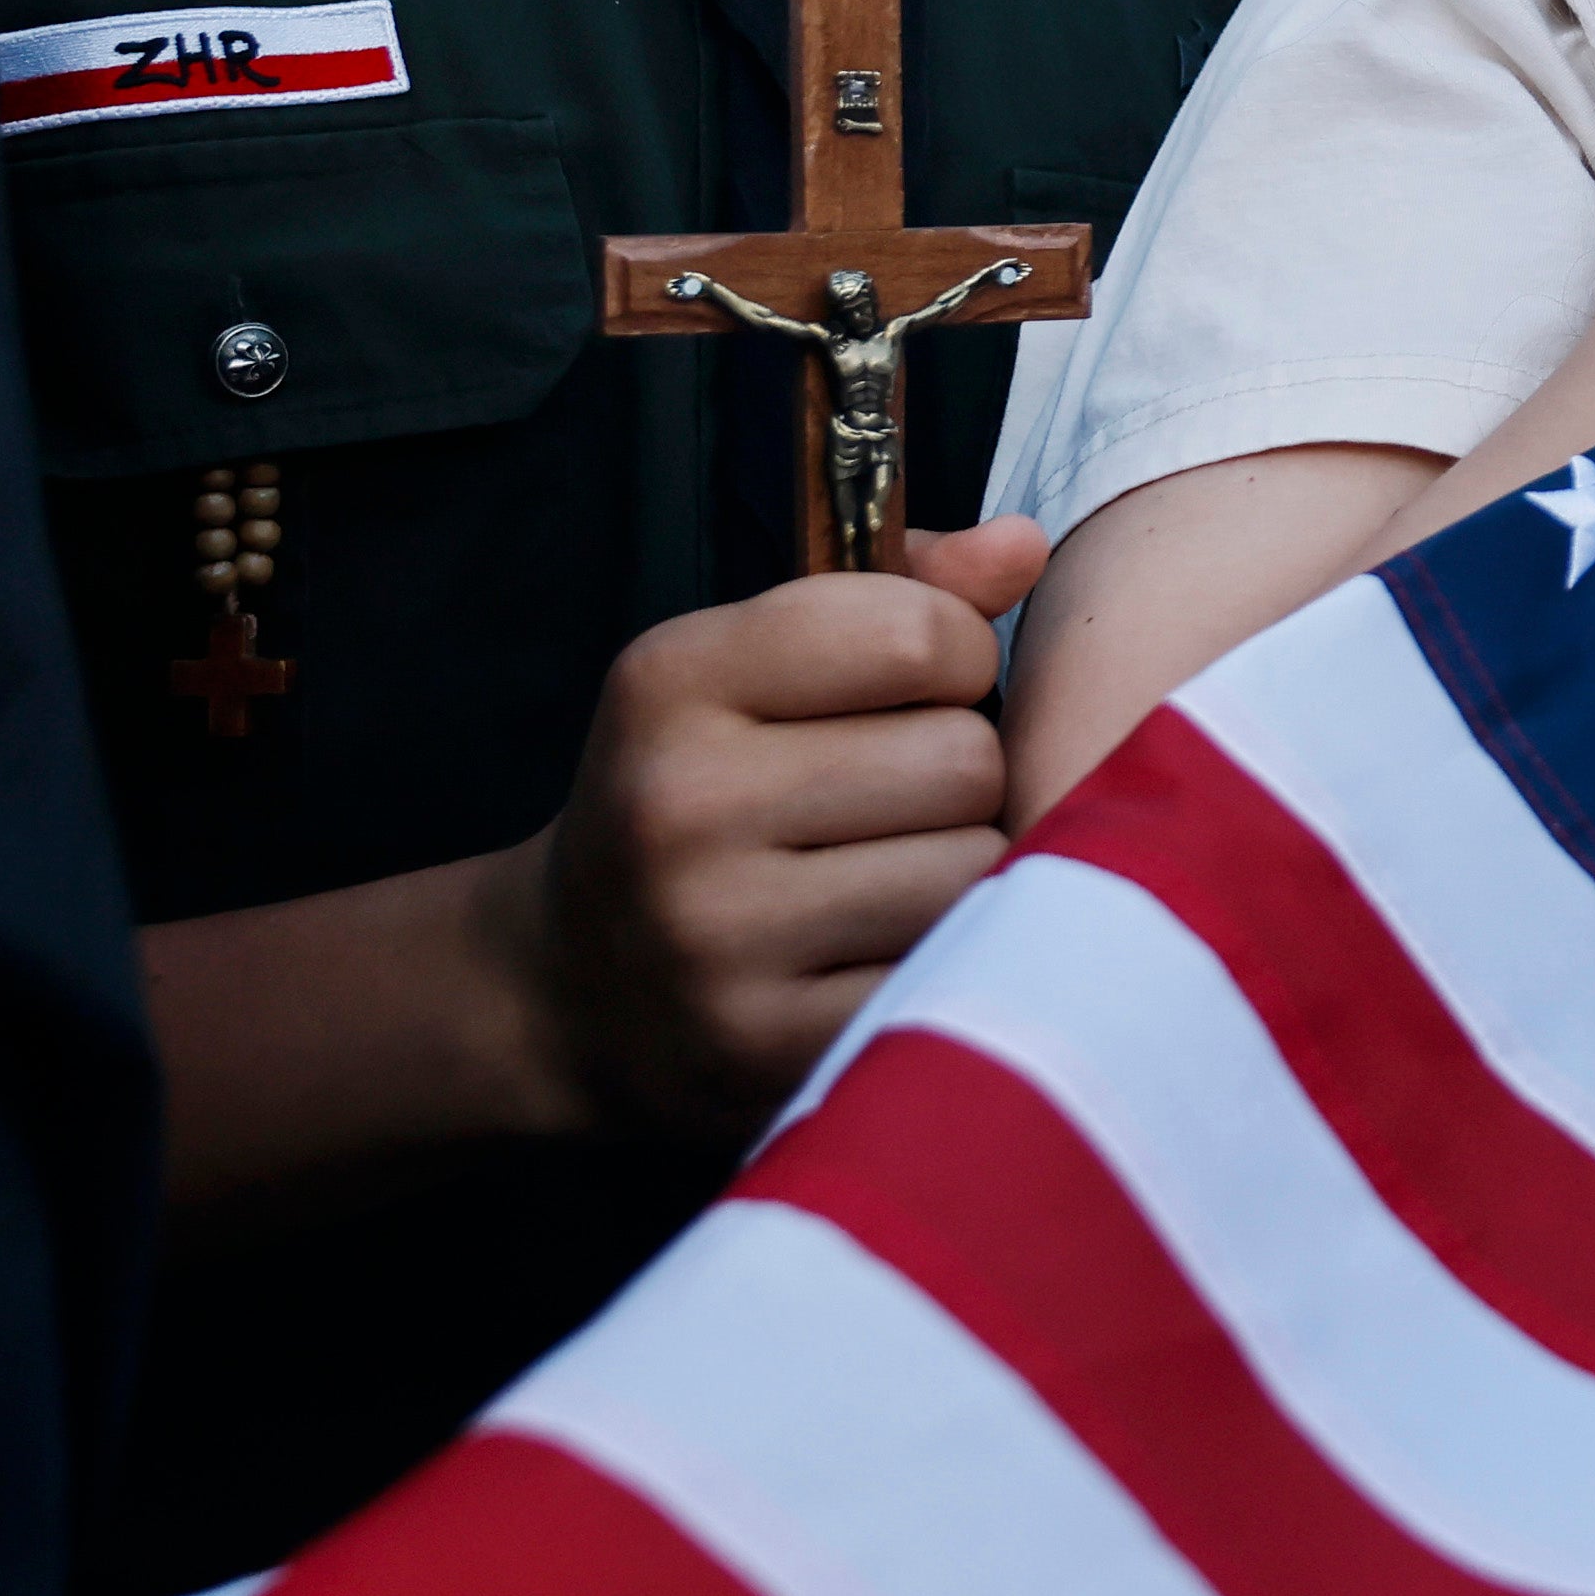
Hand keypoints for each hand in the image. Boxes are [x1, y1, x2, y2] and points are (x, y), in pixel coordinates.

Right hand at [519, 511, 1051, 1144]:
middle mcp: (678, 804)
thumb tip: (1025, 544)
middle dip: (959, 778)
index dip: (955, 659)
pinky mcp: (765, 1051)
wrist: (568, 990)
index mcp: (673, 679)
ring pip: (975, 872)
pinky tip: (878, 956)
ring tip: (887, 880)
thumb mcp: (759, 666)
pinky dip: (945, 964)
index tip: (915, 692)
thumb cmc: (707, 792)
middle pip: (963, 760)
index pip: (920, 634)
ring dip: (964, 875)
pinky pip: (950, 975)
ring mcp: (715, 939)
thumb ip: (903, 593)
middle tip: (892, 807)